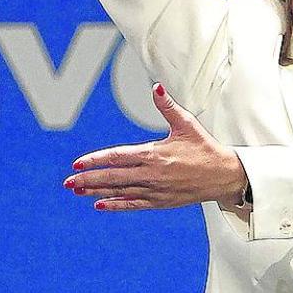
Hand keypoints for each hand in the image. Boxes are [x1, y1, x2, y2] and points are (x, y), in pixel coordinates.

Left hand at [63, 84, 248, 211]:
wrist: (224, 176)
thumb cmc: (204, 148)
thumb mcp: (186, 124)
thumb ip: (167, 106)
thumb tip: (156, 87)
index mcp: (154, 154)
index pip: (118, 157)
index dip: (96, 160)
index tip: (78, 162)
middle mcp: (152, 174)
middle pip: (114, 177)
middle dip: (89, 179)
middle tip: (68, 181)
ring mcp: (155, 190)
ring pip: (120, 191)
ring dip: (97, 192)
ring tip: (76, 191)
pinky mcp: (160, 202)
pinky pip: (133, 204)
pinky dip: (116, 205)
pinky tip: (100, 205)